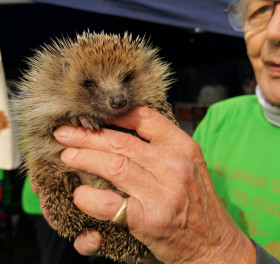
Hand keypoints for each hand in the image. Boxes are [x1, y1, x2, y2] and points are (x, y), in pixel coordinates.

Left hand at [53, 106, 255, 262]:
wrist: (214, 242)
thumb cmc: (197, 201)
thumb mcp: (189, 164)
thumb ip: (164, 146)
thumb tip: (129, 128)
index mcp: (183, 147)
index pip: (145, 118)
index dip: (115, 116)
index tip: (96, 118)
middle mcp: (173, 165)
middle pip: (121, 141)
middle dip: (87, 136)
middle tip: (66, 134)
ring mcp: (162, 192)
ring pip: (113, 165)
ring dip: (83, 159)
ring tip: (67, 156)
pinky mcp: (149, 219)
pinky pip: (109, 202)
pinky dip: (89, 198)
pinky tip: (79, 194)